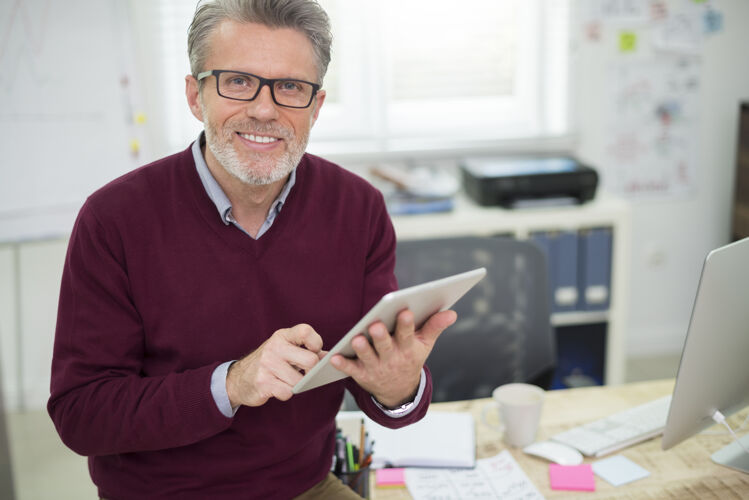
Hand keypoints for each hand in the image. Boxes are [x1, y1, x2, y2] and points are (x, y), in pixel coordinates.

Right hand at [226, 324, 323, 407]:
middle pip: (310, 360)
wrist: (238, 379)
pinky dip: (285, 393)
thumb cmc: (270, 363)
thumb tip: (331, 357)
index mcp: (283, 336)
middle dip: (310, 371)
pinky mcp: (262, 382)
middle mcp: (274, 347)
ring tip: (286, 380)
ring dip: (296, 385)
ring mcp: (267, 364)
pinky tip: (277, 387)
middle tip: (302, 373)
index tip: (313, 351)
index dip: (316, 343)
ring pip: (299, 380)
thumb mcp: (286, 350)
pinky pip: (287, 392)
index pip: (306, 331)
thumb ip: (308, 351)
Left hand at [330, 309, 456, 407]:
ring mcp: (376, 368)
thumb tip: (451, 312)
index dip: (407, 324)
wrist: (399, 391)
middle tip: (375, 325)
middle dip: (381, 337)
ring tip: (356, 339)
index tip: (406, 311)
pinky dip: (343, 365)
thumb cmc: (410, 357)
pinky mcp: (362, 375)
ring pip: (368, 358)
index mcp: (408, 349)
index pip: (408, 335)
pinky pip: (351, 370)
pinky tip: (334, 358)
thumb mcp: (425, 345)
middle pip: (385, 347)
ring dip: (362, 350)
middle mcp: (392, 359)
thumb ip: (435, 326)